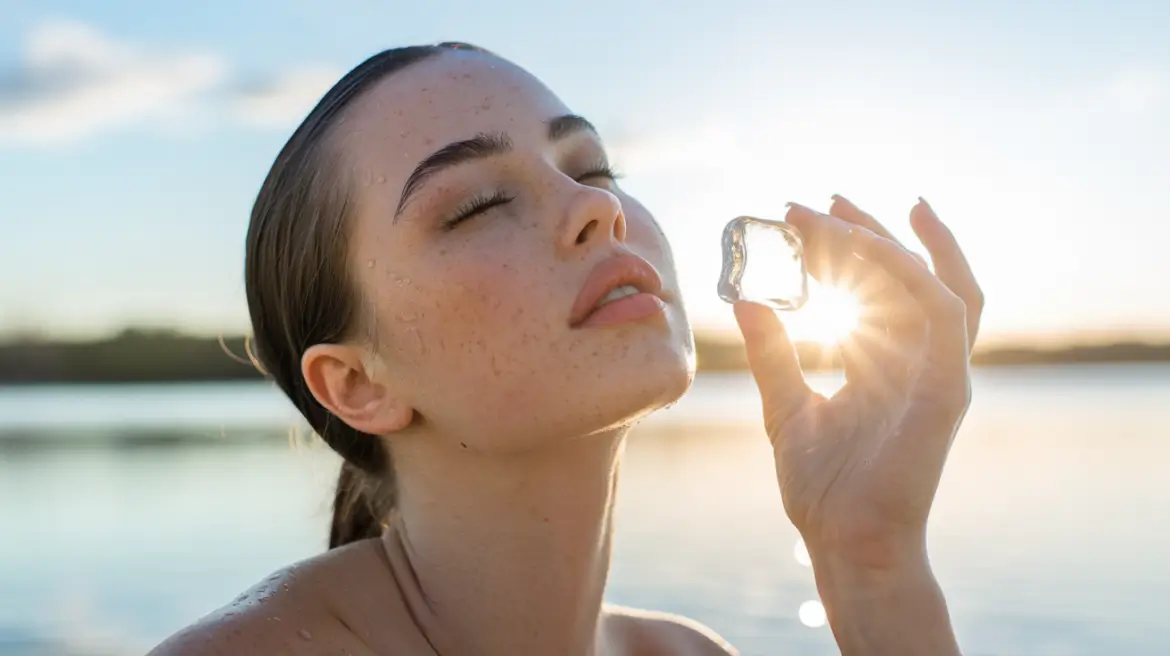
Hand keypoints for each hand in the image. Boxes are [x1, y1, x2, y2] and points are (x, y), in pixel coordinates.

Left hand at [734, 196, 983, 569]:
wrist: (845, 542)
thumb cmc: (821, 487)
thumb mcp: (784, 405)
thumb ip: (772, 352)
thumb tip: (744, 299)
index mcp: (886, 367)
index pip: (877, 292)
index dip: (845, 251)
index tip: (799, 219)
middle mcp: (918, 363)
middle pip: (908, 278)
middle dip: (867, 232)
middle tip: (819, 200)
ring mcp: (940, 373)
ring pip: (936, 282)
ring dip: (889, 241)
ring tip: (838, 212)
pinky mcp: (947, 386)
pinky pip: (944, 311)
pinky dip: (913, 270)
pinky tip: (868, 245)